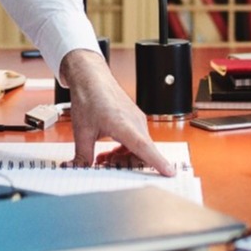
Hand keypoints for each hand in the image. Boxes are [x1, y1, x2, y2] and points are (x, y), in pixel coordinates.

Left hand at [59, 49, 174, 175]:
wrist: (91, 77)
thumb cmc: (89, 97)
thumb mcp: (82, 131)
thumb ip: (83, 155)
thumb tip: (80, 169)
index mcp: (123, 124)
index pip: (144, 148)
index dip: (157, 162)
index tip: (169, 172)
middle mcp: (135, 122)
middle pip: (143, 153)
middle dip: (127, 165)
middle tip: (106, 166)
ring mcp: (137, 120)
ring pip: (140, 147)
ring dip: (125, 157)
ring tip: (105, 158)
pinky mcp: (135, 118)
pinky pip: (137, 140)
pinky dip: (127, 149)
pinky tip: (111, 151)